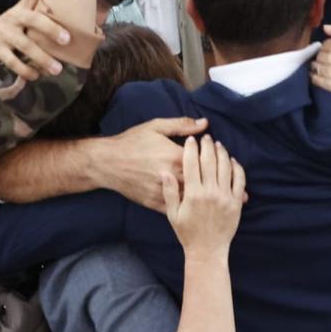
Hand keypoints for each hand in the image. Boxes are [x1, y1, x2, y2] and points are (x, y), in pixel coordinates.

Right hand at [0, 0, 73, 80]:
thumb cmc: (8, 30)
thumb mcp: (19, 17)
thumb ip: (37, 15)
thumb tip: (65, 20)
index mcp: (21, 9)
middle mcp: (13, 19)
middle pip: (33, 20)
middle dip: (51, 29)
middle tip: (67, 39)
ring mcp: (4, 35)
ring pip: (25, 47)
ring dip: (42, 59)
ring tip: (57, 69)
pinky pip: (14, 63)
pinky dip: (27, 71)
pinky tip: (36, 76)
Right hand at [94, 117, 208, 211]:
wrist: (107, 163)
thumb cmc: (132, 142)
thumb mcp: (156, 127)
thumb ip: (182, 125)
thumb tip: (205, 123)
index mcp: (175, 157)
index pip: (204, 160)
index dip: (214, 158)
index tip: (218, 155)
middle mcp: (172, 176)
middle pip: (201, 180)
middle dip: (212, 179)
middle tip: (223, 178)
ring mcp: (163, 191)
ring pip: (191, 196)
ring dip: (204, 195)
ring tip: (217, 195)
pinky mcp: (154, 203)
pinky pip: (176, 208)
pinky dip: (188, 207)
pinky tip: (196, 205)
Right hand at [162, 135, 244, 257]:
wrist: (207, 251)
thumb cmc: (187, 233)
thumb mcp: (173, 214)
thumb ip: (170, 192)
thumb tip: (165, 172)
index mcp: (192, 194)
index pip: (191, 164)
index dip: (191, 149)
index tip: (191, 140)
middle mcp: (210, 193)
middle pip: (209, 161)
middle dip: (207, 146)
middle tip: (205, 137)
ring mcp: (225, 197)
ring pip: (225, 167)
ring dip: (222, 153)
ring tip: (218, 145)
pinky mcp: (236, 202)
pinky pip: (239, 179)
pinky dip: (236, 167)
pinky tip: (232, 160)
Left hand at [311, 23, 330, 111]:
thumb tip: (325, 28)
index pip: (324, 44)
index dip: (329, 47)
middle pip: (319, 55)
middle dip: (324, 57)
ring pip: (315, 67)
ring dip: (318, 67)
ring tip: (328, 69)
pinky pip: (315, 80)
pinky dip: (316, 78)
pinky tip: (323, 77)